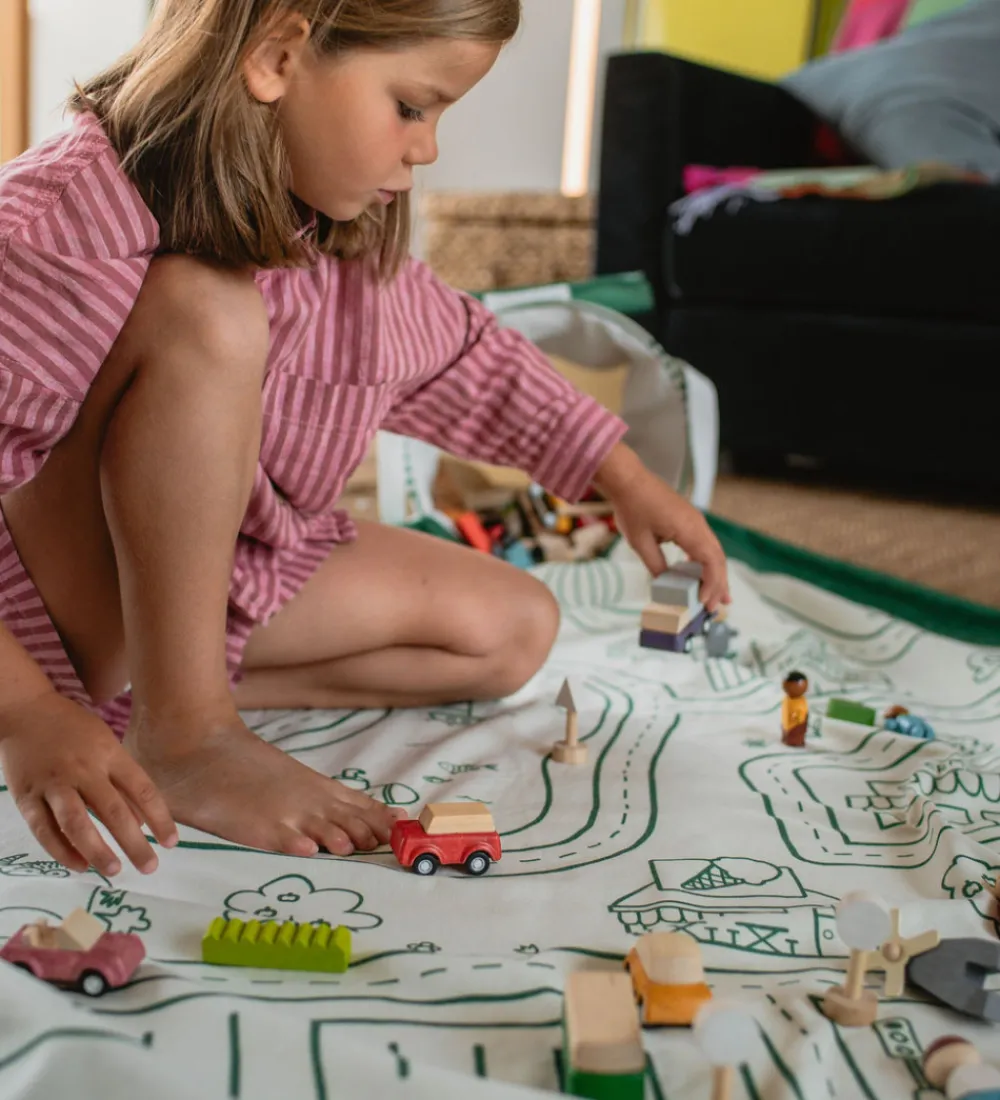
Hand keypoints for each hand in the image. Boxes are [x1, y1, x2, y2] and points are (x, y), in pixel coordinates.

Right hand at [0, 692, 177, 876]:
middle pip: (113, 811)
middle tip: (150, 867)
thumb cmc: (74, 730)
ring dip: (97, 850)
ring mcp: (54, 784)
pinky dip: (62, 851)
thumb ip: (123, 782)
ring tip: (114, 870)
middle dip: (134, 842)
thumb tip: (143, 822)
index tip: (171, 843)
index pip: (142, 790)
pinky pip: (44, 829)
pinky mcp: (26, 797)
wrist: (26, 711)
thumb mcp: (107, 745)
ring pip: (77, 823)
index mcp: (110, 755)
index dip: (159, 818)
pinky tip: (79, 866)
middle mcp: (84, 769)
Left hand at [594, 444, 729, 610]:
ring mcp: (695, 521)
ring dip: (716, 574)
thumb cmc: (632, 508)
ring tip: (718, 596)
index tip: (704, 603)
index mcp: (689, 529)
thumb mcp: (640, 542)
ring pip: (713, 551)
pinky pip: (703, 543)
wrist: (628, 479)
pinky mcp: (689, 519)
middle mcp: (698, 524)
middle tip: (717, 608)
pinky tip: (699, 574)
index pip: (711, 562)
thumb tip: (665, 585)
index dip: (711, 585)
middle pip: (718, 558)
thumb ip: (655, 565)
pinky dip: (705, 561)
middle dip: (719, 584)